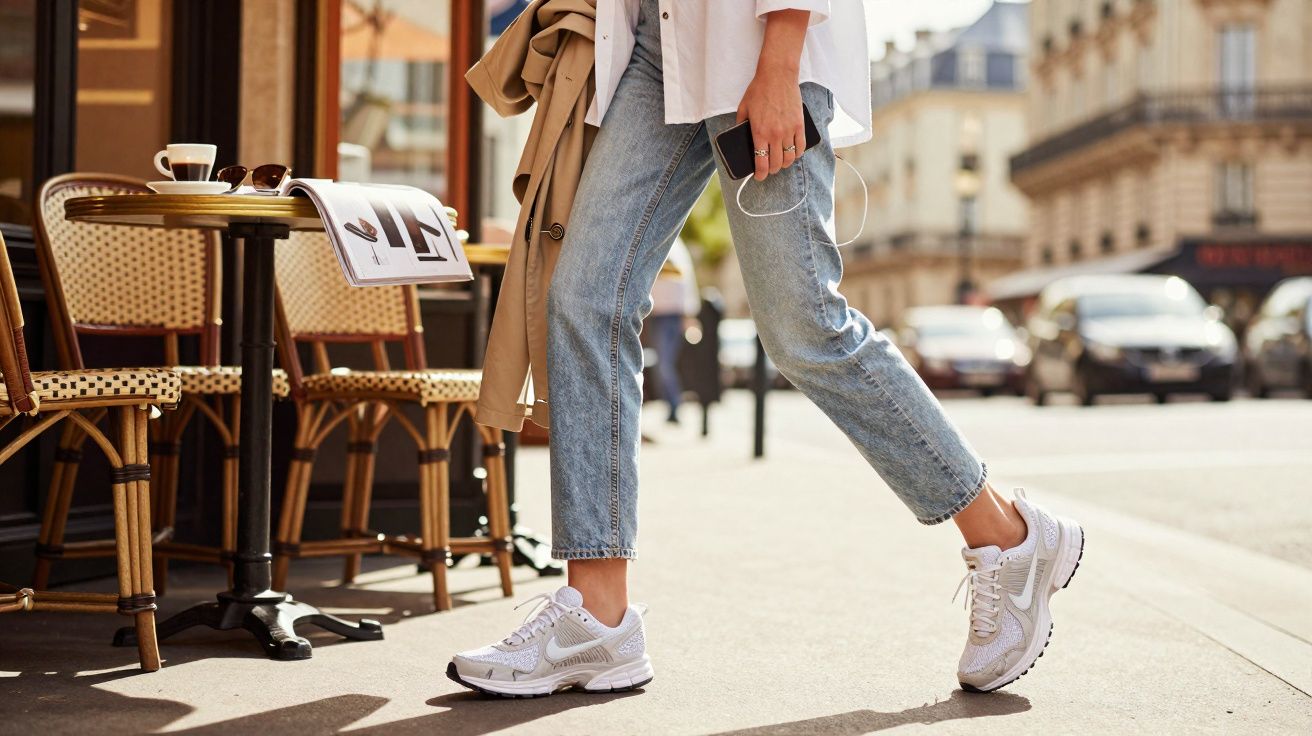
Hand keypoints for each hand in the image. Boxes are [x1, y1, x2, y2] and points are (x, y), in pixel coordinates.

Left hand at [736, 9, 809, 181]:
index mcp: (759, 132)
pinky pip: (801, 146)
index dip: (760, 174)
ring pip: (789, 158)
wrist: (777, 75)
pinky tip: (793, 154)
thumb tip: (741, 138)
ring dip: (784, 164)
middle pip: (776, 163)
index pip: (761, 162)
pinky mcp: (799, 124)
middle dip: (771, 170)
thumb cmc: (759, 90)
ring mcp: (789, 130)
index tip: (759, 177)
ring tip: (781, 162)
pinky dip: (797, 154)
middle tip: (768, 169)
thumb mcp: (743, 108)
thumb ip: (741, 125)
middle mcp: (775, 134)